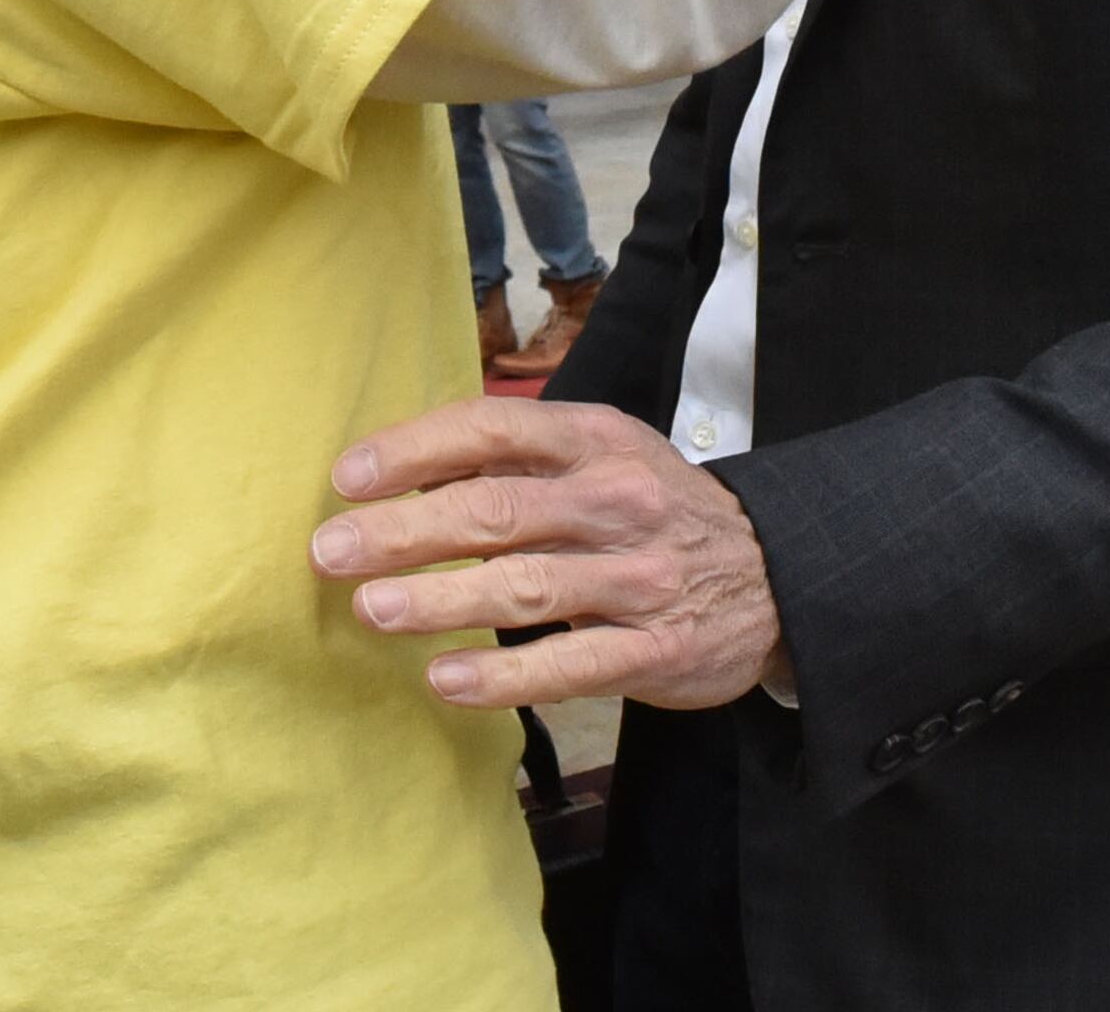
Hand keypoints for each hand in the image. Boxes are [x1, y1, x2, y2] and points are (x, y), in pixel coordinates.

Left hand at [314, 398, 789, 709]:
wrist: (778, 575)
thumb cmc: (655, 510)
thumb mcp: (601, 456)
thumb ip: (515, 459)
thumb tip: (399, 472)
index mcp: (594, 440)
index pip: (493, 428)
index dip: (414, 449)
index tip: (347, 477)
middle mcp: (616, 501)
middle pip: (496, 509)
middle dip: (404, 531)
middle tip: (331, 551)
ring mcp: (638, 579)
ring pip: (525, 587)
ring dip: (440, 600)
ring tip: (371, 610)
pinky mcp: (655, 650)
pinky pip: (569, 667)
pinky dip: (503, 678)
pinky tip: (445, 681)